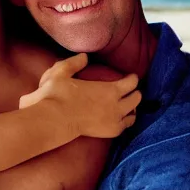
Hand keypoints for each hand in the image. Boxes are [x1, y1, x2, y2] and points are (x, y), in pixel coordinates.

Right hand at [19, 54, 140, 137]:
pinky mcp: (110, 132)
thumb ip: (73, 63)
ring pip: (134, 114)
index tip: (130, 76)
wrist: (53, 121)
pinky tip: (122, 118)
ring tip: (128, 105)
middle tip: (130, 89)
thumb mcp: (60, 73)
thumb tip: (84, 56)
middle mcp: (116, 105)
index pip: (131, 82)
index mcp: (109, 89)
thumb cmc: (56, 95)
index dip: (132, 78)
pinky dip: (126, 120)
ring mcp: (114, 120)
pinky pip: (126, 126)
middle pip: (136, 98)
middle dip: (135, 92)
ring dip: (132, 108)